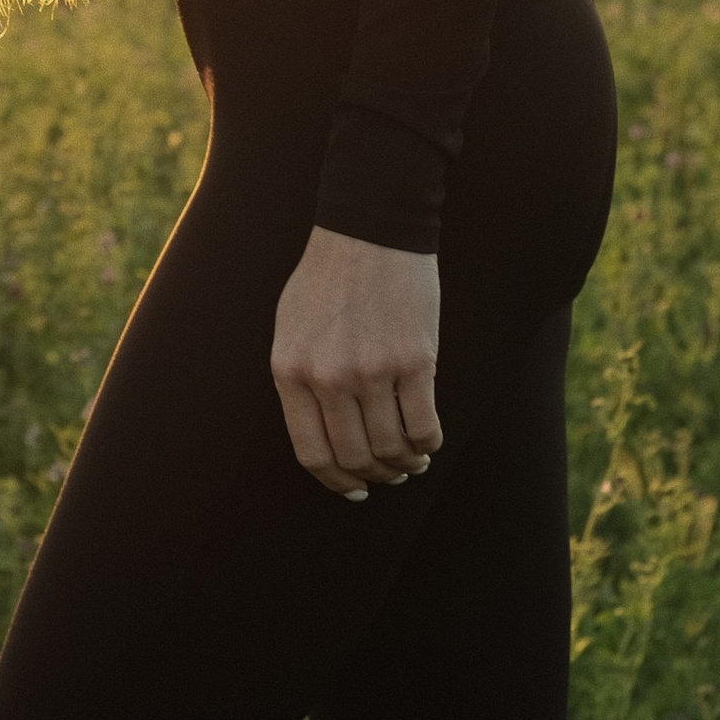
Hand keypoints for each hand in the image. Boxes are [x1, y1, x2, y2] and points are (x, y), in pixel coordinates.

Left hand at [270, 227, 442, 498]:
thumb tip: (320, 434)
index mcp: (291, 372)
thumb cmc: (328, 278)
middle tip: (389, 476)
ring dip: (405, 464)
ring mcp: (371, 371)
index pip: (312, 453)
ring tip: (413, 461)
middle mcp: (328, 378)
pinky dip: (429, 444)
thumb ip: (299, 380)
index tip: (354, 488)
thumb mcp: (290, 329)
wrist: (370, 231)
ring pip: (392, 448)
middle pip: (354, 458)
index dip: (336, 481)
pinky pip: (424, 426)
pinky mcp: (414, 361)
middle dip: (375, 476)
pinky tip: (429, 442)